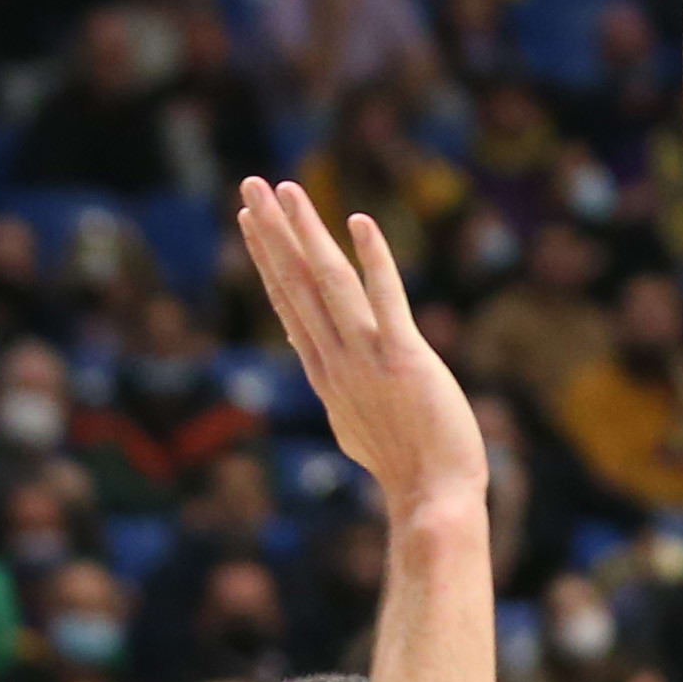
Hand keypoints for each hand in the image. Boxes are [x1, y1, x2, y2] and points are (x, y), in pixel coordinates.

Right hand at [238, 181, 487, 518]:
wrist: (433, 497)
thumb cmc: (405, 466)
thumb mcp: (355, 422)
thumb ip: (336, 383)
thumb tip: (315, 356)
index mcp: (325, 373)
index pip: (289, 303)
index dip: (268, 258)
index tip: (249, 221)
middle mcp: (336, 360)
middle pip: (296, 284)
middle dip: (271, 232)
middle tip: (250, 185)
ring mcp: (367, 357)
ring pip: (327, 283)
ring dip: (304, 232)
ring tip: (285, 190)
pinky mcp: (404, 358)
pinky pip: (386, 299)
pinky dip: (372, 259)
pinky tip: (359, 223)